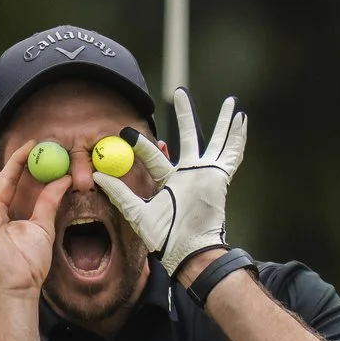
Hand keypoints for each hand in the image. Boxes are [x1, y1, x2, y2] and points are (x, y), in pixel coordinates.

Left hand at [96, 87, 247, 276]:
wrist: (187, 248)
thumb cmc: (163, 236)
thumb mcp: (136, 212)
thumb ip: (120, 193)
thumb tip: (97, 176)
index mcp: (167, 179)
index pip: (154, 155)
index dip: (142, 144)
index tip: (128, 130)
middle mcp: (187, 173)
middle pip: (188, 136)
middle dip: (185, 115)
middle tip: (179, 92)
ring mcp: (205, 173)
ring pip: (214, 140)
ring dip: (221, 121)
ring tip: (229, 101)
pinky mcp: (219, 177)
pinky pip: (232, 154)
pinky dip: (238, 137)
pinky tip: (242, 119)